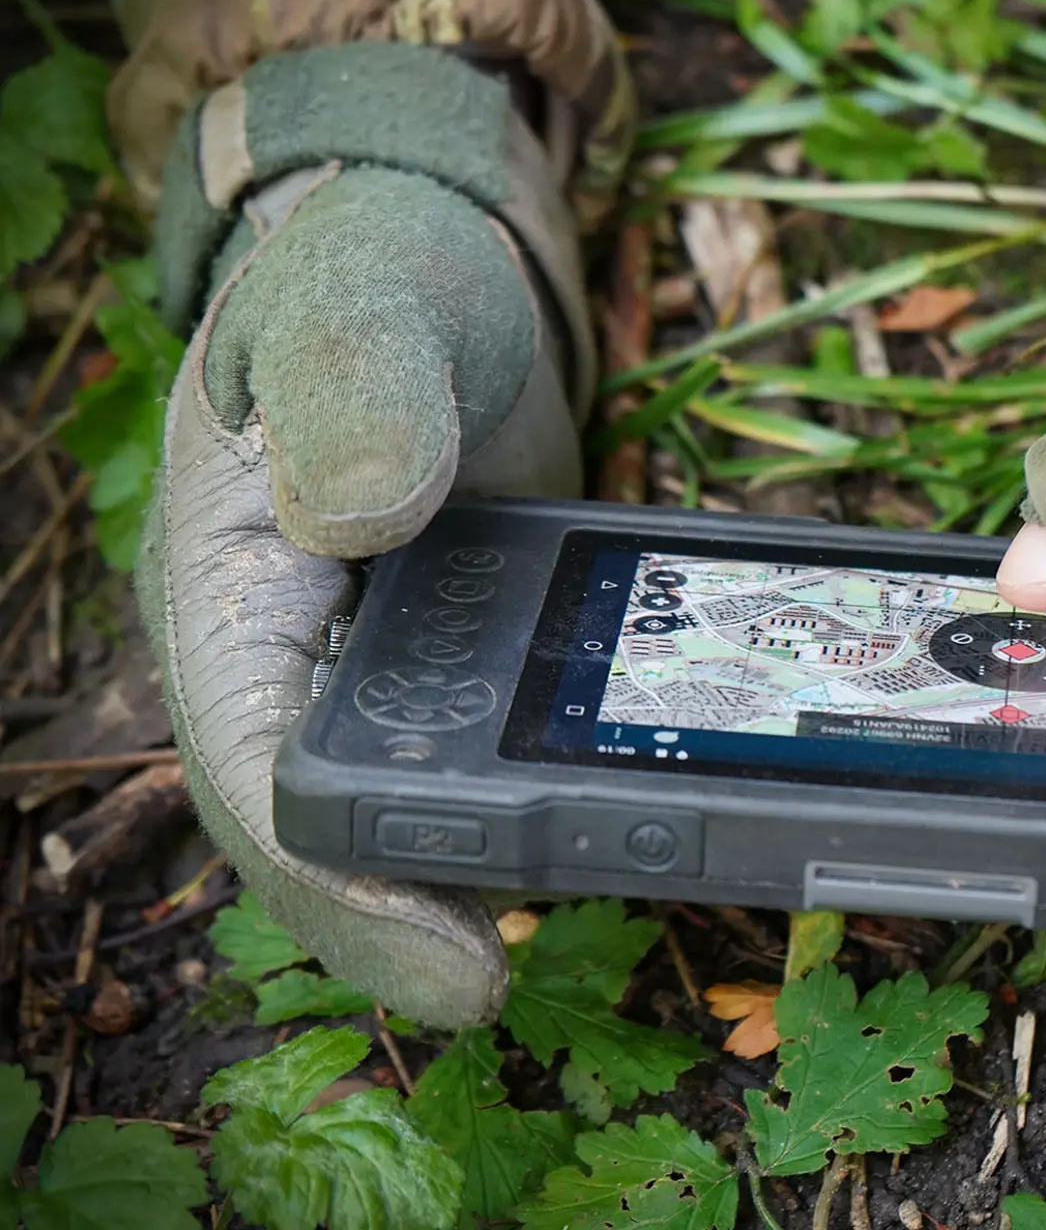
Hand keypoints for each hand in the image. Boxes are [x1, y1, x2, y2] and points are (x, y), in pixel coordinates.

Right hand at [139, 45, 582, 1026]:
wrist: (436, 257)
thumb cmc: (378, 262)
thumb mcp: (365, 296)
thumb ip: (359, 385)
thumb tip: (364, 513)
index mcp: (232, 575)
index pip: (260, 765)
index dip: (342, 882)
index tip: (452, 965)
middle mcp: (293, 642)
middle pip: (326, 819)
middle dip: (403, 910)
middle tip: (502, 981)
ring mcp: (376, 654)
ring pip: (403, 799)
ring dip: (473, 869)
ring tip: (585, 909)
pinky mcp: (459, 645)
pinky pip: (480, 743)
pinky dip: (535, 792)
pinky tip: (621, 817)